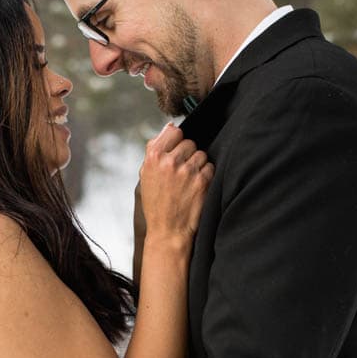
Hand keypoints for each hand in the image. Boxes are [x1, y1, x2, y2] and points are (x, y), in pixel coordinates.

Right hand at [138, 124, 213, 246]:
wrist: (168, 230)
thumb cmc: (156, 202)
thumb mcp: (146, 174)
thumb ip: (155, 148)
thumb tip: (170, 126)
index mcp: (154, 157)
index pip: (174, 131)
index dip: (176, 142)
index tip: (176, 153)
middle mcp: (170, 162)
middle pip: (189, 143)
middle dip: (187, 155)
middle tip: (181, 172)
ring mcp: (187, 171)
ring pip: (201, 154)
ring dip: (198, 165)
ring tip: (188, 181)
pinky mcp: (202, 181)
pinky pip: (210, 167)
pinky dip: (206, 176)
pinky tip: (196, 188)